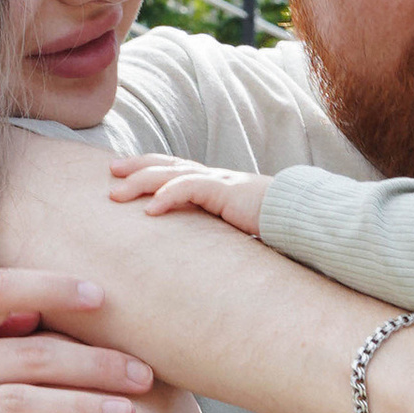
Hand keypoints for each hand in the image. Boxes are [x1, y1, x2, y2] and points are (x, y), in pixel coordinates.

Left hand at [108, 153, 269, 235]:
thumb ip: (214, 230)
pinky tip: (150, 210)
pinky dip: (167, 196)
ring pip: (170, 173)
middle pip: (166, 163)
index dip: (149, 167)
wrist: (302, 217)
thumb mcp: (234, 227)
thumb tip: (196, 249)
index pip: (175, 168)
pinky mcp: (226, 191)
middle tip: (111, 171)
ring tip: (116, 194)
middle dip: (136, 166)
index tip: (123, 173)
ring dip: (140, 182)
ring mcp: (219, 181)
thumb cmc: (273, 226)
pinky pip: (190, 188)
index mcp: (214, 183)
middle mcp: (213, 177)